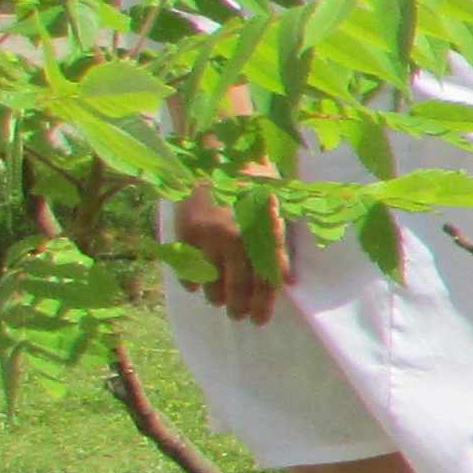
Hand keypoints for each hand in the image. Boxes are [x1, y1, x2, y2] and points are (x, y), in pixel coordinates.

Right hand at [177, 187, 283, 323]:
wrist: (216, 153)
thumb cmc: (253, 180)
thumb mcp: (277, 207)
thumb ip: (280, 244)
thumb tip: (286, 281)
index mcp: (264, 231)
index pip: (266, 279)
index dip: (263, 304)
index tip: (259, 319)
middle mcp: (237, 237)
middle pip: (238, 287)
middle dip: (239, 307)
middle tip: (239, 315)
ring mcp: (208, 236)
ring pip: (212, 283)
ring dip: (217, 297)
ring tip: (220, 300)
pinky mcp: (185, 231)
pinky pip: (188, 268)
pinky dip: (193, 282)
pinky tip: (198, 286)